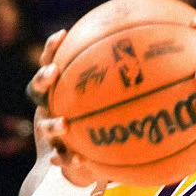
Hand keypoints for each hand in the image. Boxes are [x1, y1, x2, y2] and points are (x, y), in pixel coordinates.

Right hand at [29, 33, 110, 189]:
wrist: (82, 160)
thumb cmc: (104, 125)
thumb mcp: (116, 104)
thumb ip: (125, 84)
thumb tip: (158, 58)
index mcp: (60, 90)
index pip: (50, 63)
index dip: (52, 49)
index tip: (63, 34)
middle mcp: (50, 107)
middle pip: (37, 90)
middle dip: (42, 79)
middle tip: (53, 72)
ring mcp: (49, 131)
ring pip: (43, 125)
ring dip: (51, 125)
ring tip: (63, 125)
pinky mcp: (54, 154)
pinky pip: (58, 158)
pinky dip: (66, 159)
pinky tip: (79, 161)